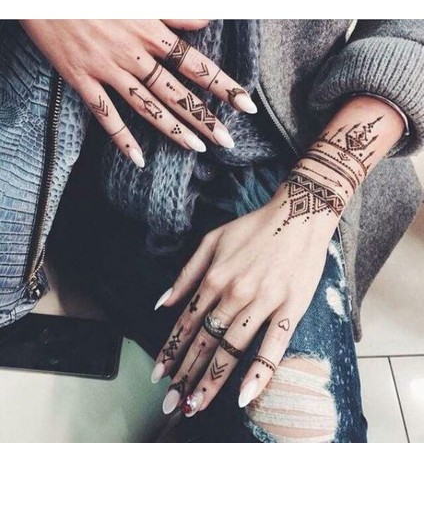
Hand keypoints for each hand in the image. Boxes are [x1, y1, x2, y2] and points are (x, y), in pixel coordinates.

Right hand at [20, 19, 256, 167]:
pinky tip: (138, 159)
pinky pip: (105, 115)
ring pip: (147, 107)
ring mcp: (108, 70)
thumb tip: (208, 20)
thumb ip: (175, 10)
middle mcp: (134, 55)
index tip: (247, 105)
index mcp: (150, 32)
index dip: (224, 86)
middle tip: (228, 142)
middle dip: (205, 118)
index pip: (196, 64)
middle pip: (177, 93)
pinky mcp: (83, 81)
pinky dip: (122, 138)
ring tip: (197, 150)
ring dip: (173, 130)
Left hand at [152, 185, 337, 416]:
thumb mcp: (212, 240)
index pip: (187, 323)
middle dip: (185, 374)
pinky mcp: (291, 308)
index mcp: (215, 278)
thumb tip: (162, 304)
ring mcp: (263, 302)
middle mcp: (235, 294)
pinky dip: (259, 371)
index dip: (170, 351)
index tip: (158, 375)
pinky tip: (245, 395)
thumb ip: (186, 274)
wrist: (300, 213)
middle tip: (172, 403)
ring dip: (212, 380)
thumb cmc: (255, 227)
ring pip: (232, 348)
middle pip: (206, 341)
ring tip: (196, 405)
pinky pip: (273, 345)